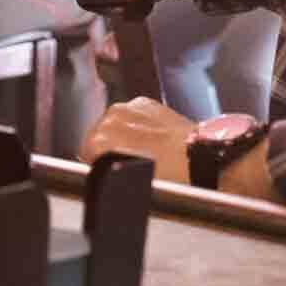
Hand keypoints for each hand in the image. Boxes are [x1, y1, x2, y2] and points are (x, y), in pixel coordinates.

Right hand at [79, 97, 194, 183]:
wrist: (200, 160)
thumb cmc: (170, 177)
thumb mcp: (129, 183)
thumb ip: (107, 171)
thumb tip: (102, 169)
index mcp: (100, 141)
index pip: (85, 152)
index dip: (97, 164)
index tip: (109, 170)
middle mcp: (111, 119)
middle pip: (98, 135)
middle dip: (109, 147)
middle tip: (130, 163)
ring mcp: (128, 107)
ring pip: (113, 123)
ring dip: (122, 134)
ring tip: (144, 152)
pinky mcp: (144, 102)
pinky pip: (131, 115)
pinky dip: (137, 125)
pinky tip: (153, 139)